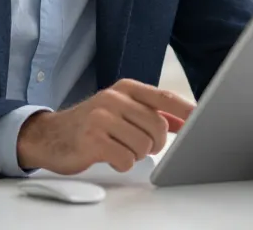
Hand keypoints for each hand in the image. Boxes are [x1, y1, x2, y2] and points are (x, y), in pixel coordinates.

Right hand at [16, 79, 194, 173]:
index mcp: (125, 88)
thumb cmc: (91, 124)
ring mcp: (101, 117)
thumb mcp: (120, 110)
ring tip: (120, 148)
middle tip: (140, 145)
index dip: (186, 109)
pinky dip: (122, 164)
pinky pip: (125, 159)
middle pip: (158, 126)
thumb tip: (185, 120)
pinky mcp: (92, 139)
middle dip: (155, 143)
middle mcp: (114, 98)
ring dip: (136, 154)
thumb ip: (150, 112)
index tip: (203, 118)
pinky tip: (109, 156)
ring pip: (143, 145)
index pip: (164, 97)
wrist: (49, 135)